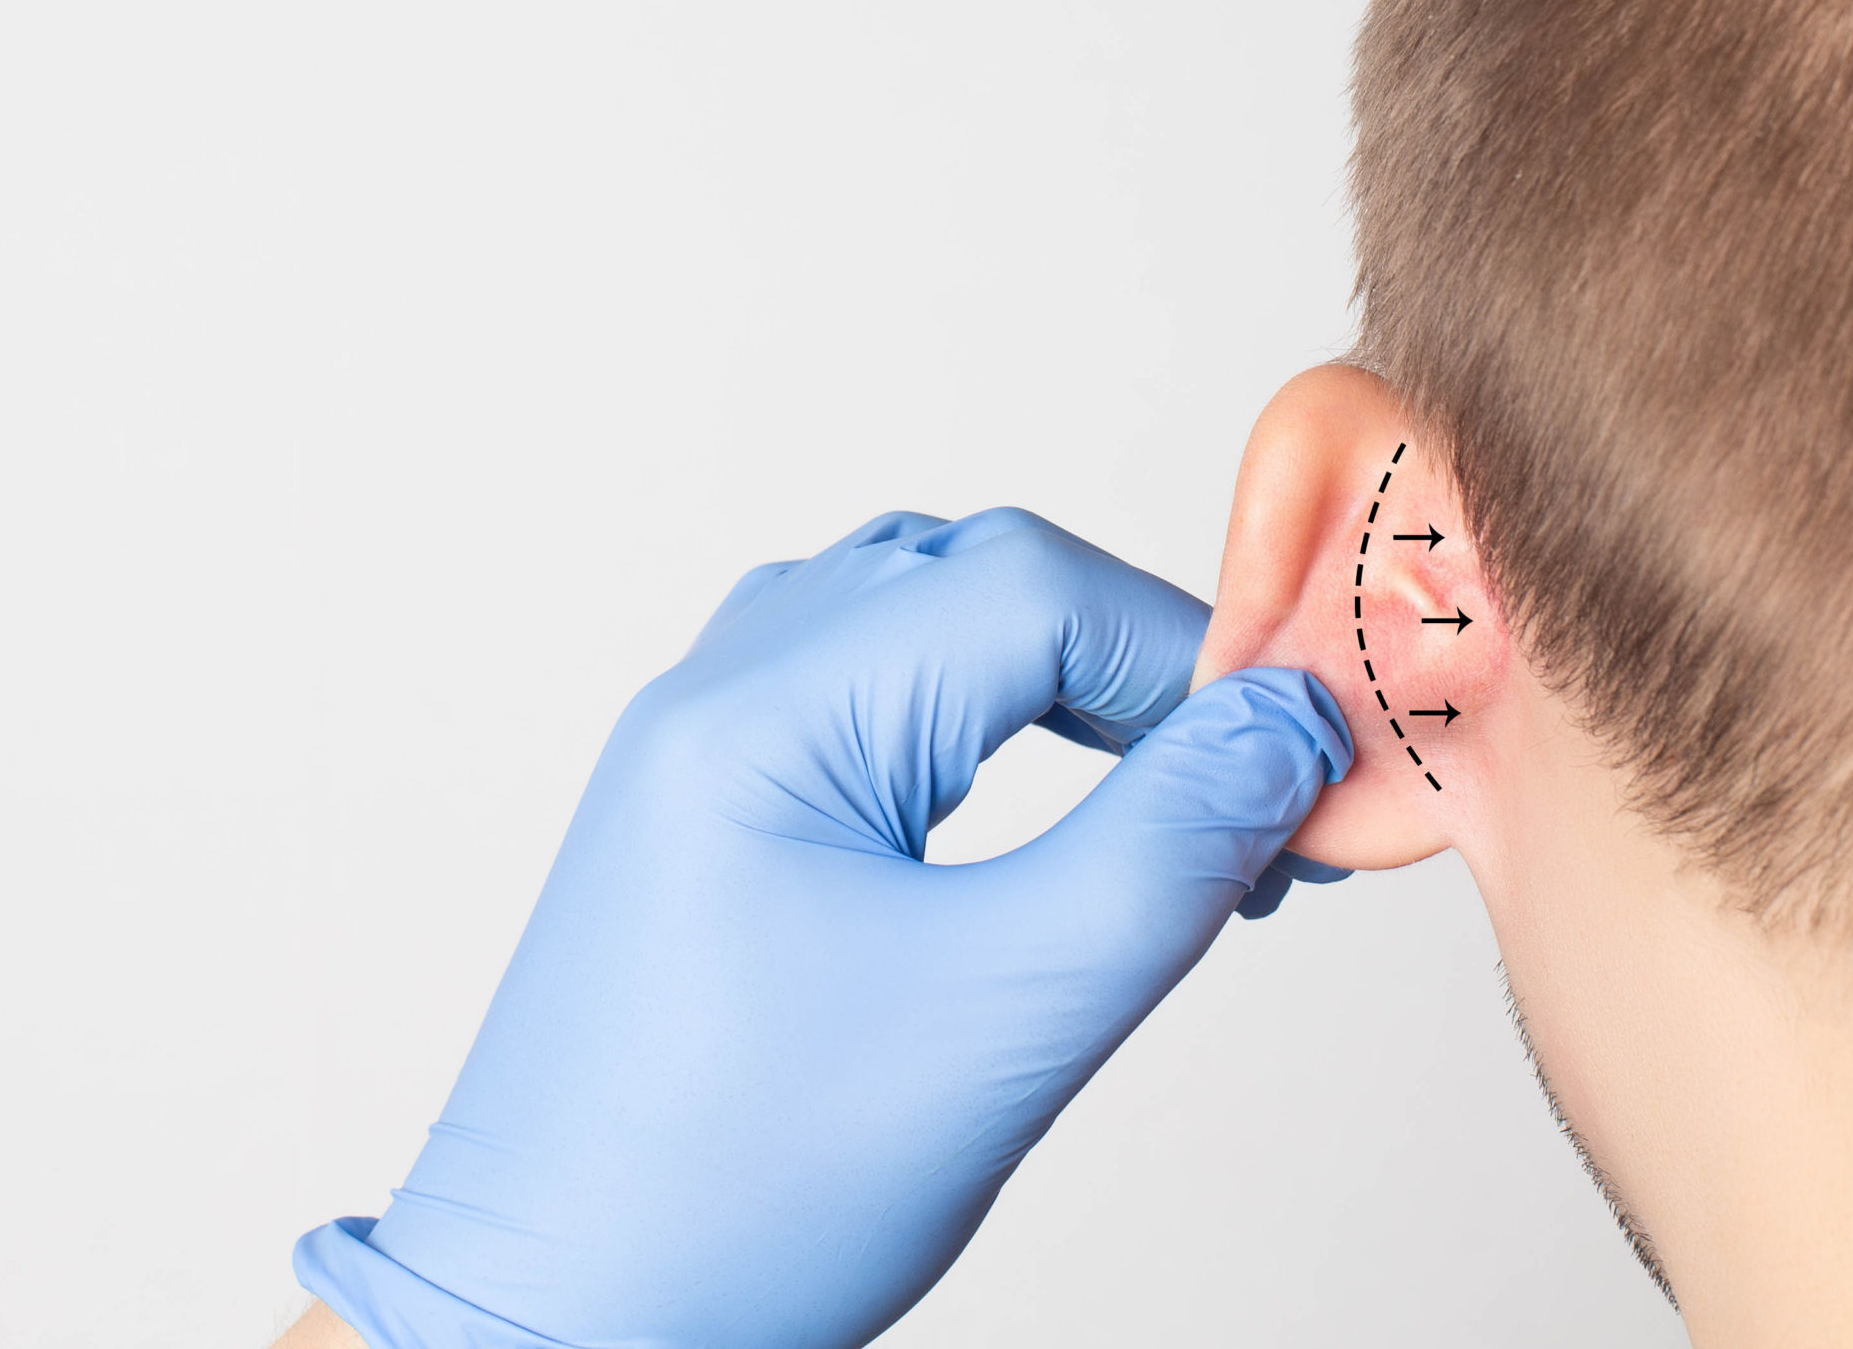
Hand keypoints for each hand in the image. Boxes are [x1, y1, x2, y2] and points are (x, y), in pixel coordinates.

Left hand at [293, 509, 1351, 1348]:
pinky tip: (1037, 798)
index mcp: (762, 715)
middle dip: (1135, 663)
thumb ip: (1165, 854)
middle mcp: (716, 692)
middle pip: (975, 577)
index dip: (1189, 657)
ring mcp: (699, 742)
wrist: (553, 1316)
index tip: (1299, 769)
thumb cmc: (741, 1196)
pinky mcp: (707, 805)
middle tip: (1248, 790)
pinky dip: (980, 714)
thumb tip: (1288, 730)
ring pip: (918, 615)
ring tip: (1162, 793)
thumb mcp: (1000, 1023)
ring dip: (1060, 676)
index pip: (1029, 589)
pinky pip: (863, 684)